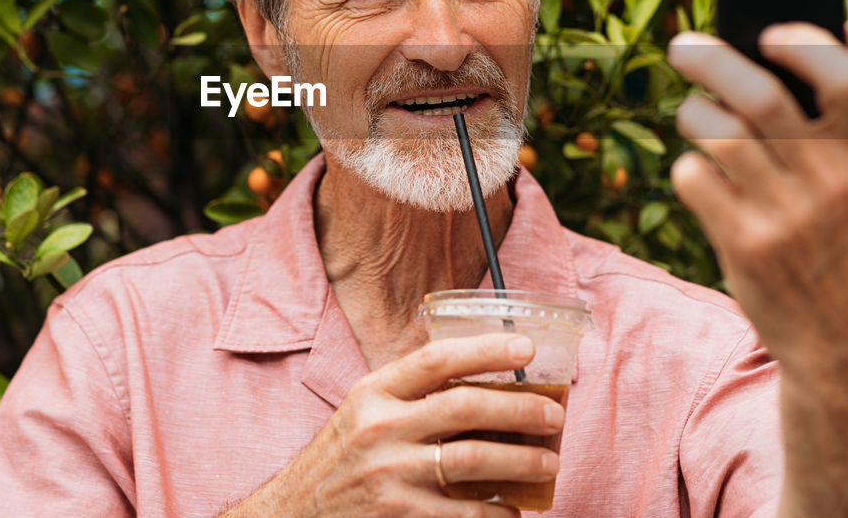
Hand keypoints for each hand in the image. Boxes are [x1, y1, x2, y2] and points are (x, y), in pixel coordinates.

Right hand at [224, 333, 562, 516]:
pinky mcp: (400, 516)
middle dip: (520, 408)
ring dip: (522, 461)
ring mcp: (390, 475)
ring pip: (473, 461)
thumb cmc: (340, 460)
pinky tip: (513, 509)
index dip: (486, 349)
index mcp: (373, 393)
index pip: (436, 359)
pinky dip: (497, 512)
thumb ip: (408, 389)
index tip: (526, 346)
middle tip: (554, 415)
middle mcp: (380, 428)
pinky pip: (464, 514)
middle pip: (464, 407)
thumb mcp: (362, 411)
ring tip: (549, 462)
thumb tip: (475, 365)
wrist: (293, 514)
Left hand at [666, 18, 847, 383]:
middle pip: (759, 96)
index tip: (769, 31)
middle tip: (682, 45)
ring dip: (693, 113)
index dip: (803, 44)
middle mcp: (828, 182)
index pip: (844, 79)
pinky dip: (687, 166)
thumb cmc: (847, 239)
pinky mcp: (744, 245)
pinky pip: (694, 178)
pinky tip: (699, 174)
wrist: (842, 339)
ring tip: (694, 114)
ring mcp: (785, 215)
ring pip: (717, 133)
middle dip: (710, 60)